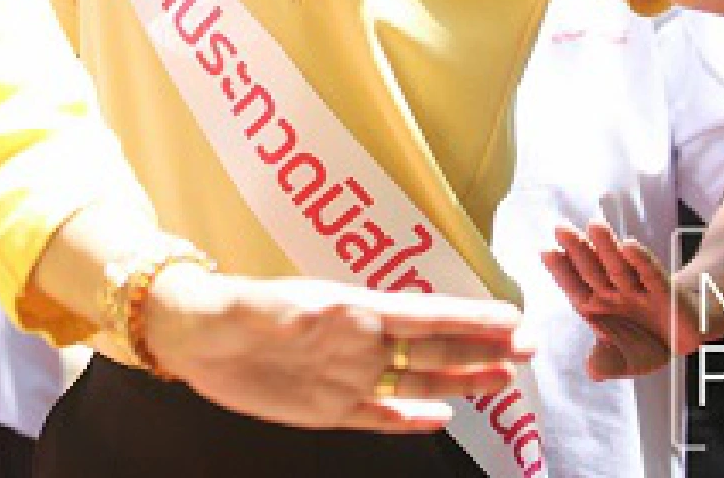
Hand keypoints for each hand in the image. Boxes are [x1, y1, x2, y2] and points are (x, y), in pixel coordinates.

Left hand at [144, 267, 530, 432]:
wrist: (193, 337)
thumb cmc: (228, 311)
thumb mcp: (262, 306)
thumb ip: (305, 314)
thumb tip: (344, 312)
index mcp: (353, 311)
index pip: (425, 315)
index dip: (470, 319)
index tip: (513, 319)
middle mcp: (359, 344)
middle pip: (434, 348)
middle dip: (482, 348)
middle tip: (530, 348)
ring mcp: (347, 376)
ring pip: (417, 380)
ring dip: (460, 379)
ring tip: (502, 378)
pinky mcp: (327, 408)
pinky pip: (380, 415)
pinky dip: (411, 418)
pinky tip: (442, 416)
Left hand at [541, 221, 704, 380]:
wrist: (684, 336)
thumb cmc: (645, 343)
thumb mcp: (626, 361)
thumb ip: (608, 363)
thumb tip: (592, 370)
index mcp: (596, 306)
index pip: (575, 287)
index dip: (561, 271)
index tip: (545, 251)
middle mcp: (613, 293)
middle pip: (593, 270)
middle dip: (577, 250)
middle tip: (560, 227)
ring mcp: (638, 289)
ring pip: (619, 267)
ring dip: (607, 247)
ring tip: (595, 225)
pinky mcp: (664, 291)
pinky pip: (651, 274)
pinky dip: (641, 261)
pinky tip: (629, 246)